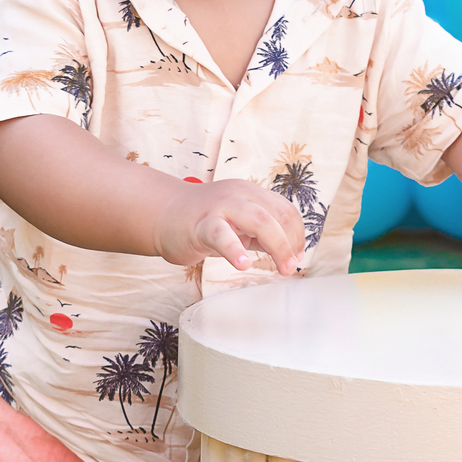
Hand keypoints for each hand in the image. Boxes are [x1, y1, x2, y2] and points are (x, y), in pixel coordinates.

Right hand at [152, 178, 305, 276]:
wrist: (164, 215)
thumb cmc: (204, 222)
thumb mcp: (240, 225)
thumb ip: (263, 235)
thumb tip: (291, 254)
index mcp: (252, 193)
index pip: (285, 210)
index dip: (297, 234)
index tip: (297, 256)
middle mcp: (239, 194)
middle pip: (277, 215)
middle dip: (290, 243)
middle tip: (291, 267)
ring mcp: (220, 206)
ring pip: (258, 219)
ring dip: (277, 245)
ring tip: (281, 268)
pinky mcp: (200, 224)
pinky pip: (221, 234)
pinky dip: (235, 249)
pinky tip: (243, 264)